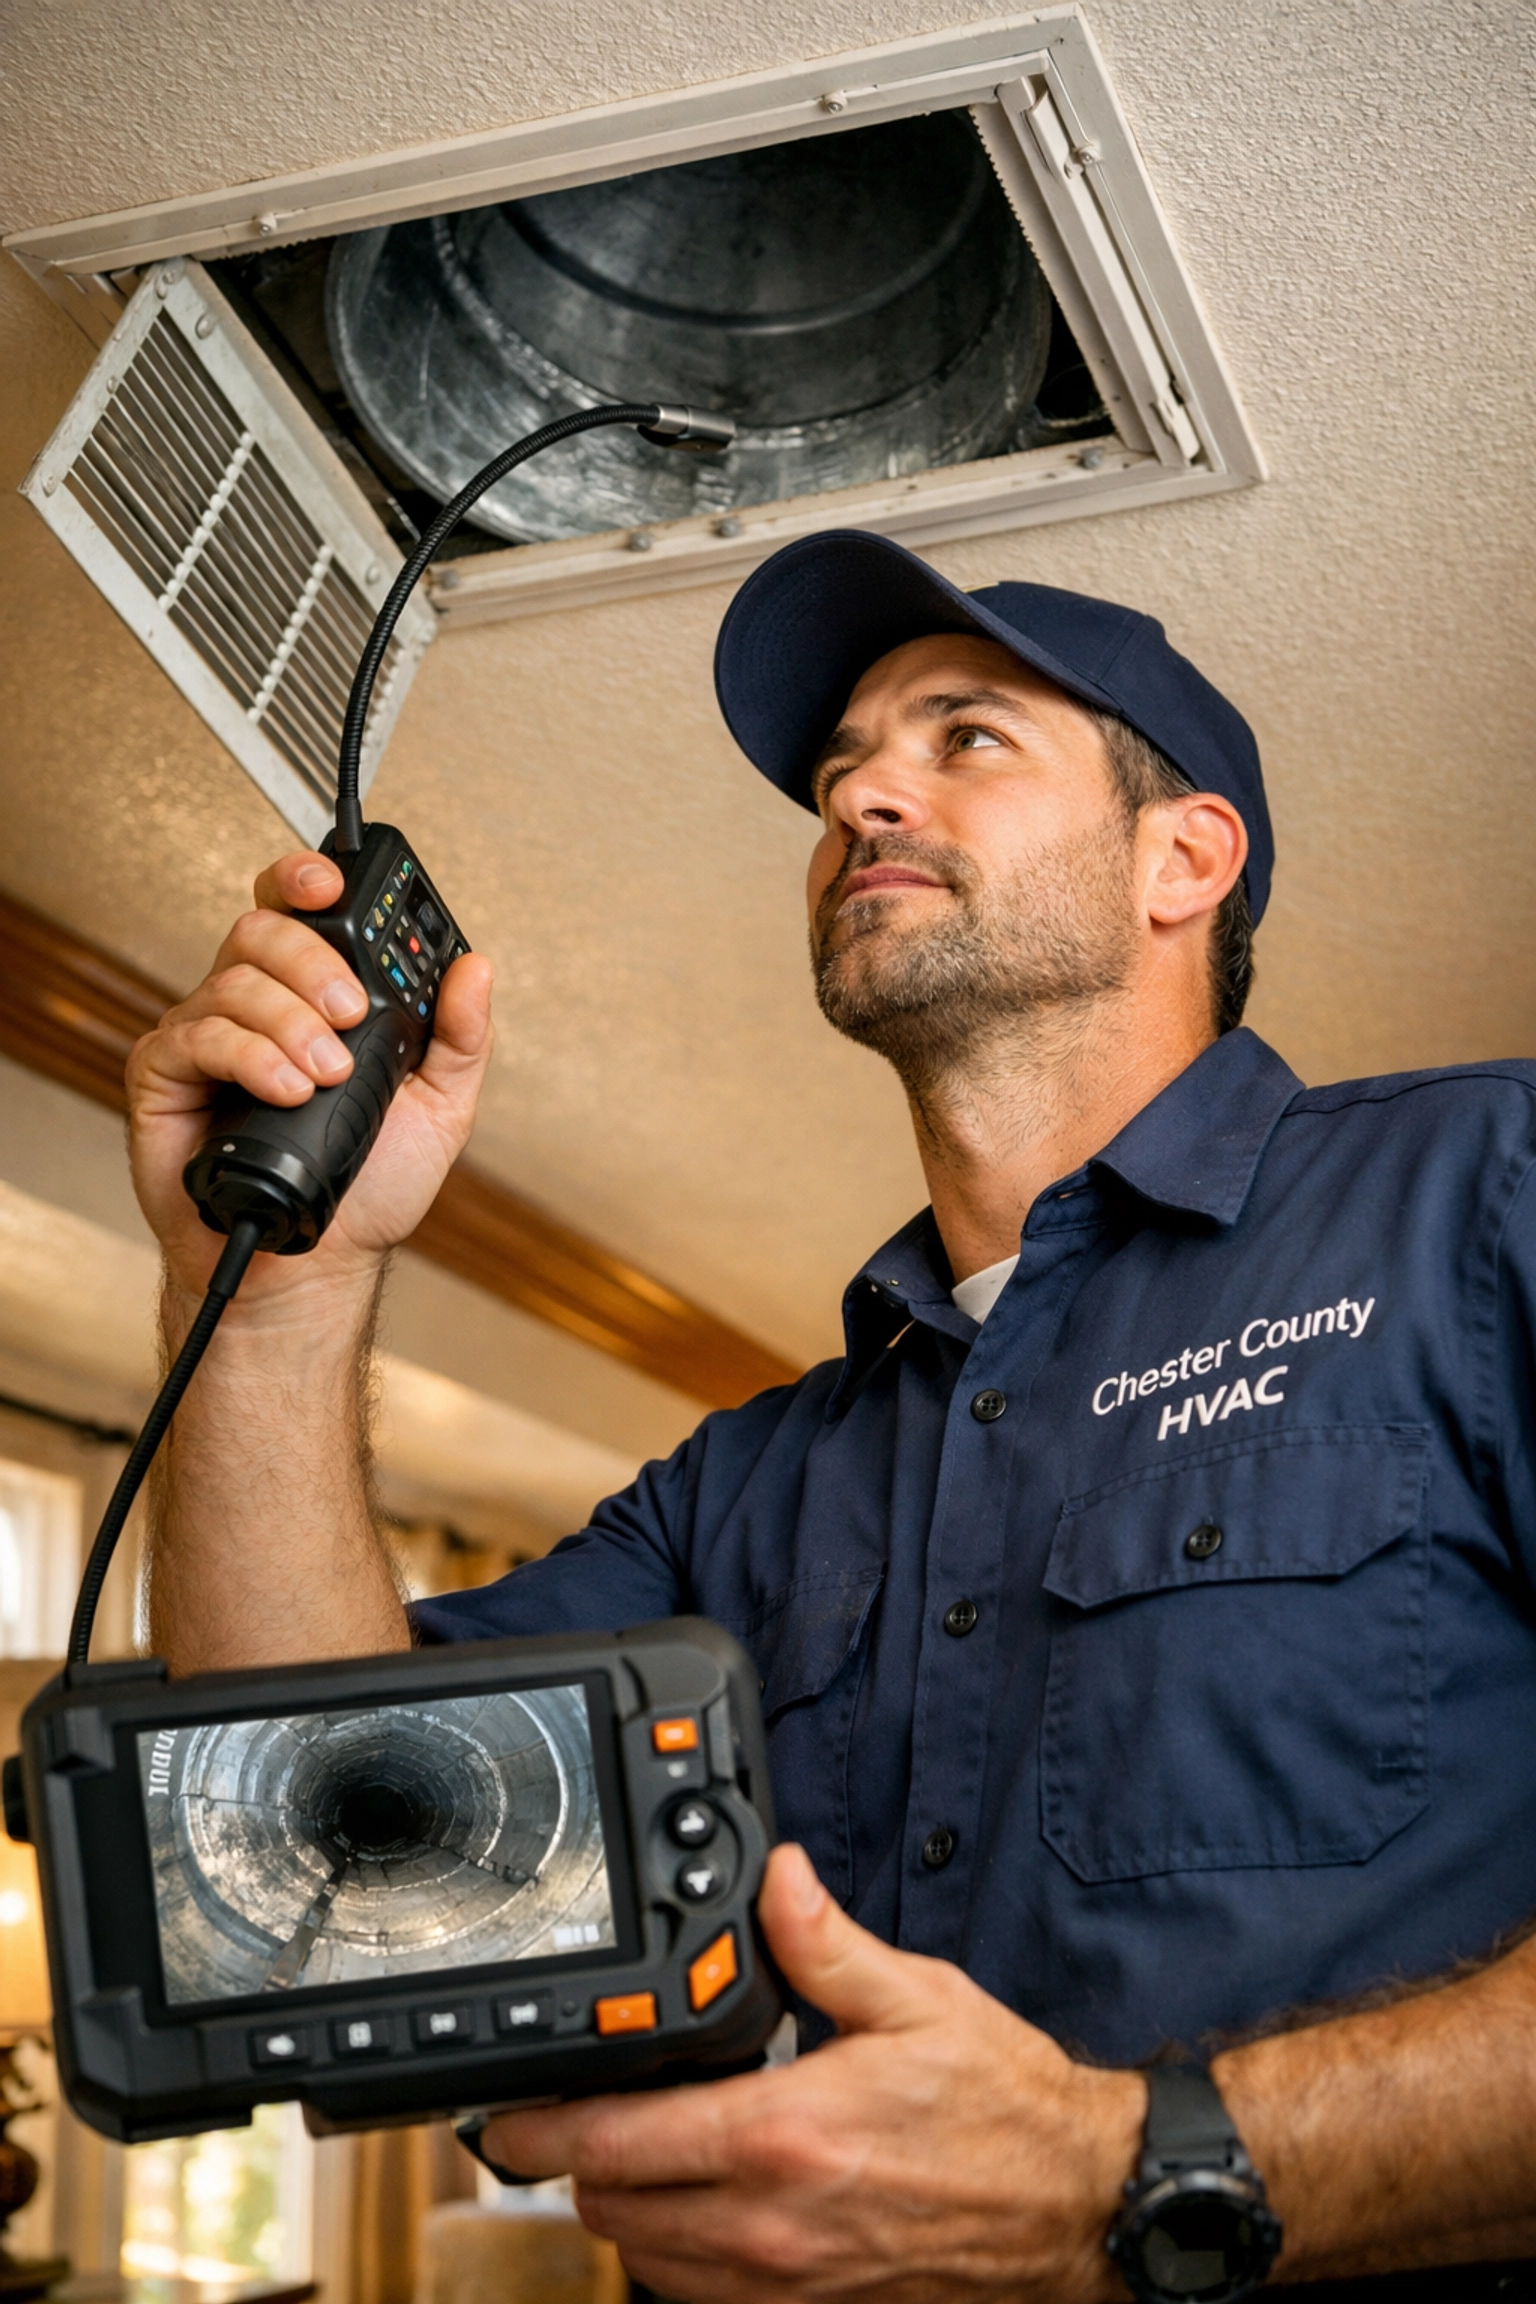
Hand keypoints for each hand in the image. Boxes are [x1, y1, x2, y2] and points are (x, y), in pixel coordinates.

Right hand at [127, 852, 493, 1307]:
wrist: (314, 1264)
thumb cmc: (366, 1190)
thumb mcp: (440, 1109)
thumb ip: (460, 1038)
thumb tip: (476, 969)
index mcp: (314, 998)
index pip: (299, 911)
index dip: (307, 879)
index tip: (333, 884)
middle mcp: (256, 1006)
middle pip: (263, 929)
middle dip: (314, 962)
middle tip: (352, 1015)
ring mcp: (208, 1037)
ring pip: (235, 980)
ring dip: (291, 1022)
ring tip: (326, 1076)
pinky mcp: (167, 1075)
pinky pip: (198, 1035)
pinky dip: (251, 1055)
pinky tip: (286, 1088)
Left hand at [481, 1845, 1144, 2303]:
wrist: (1074, 2206)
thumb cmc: (1003, 2105)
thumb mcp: (917, 1997)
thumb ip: (826, 1940)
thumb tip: (776, 1877)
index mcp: (783, 2136)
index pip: (618, 2142)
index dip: (544, 2126)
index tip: (506, 2108)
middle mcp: (771, 2221)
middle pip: (610, 2211)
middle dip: (571, 2163)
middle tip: (561, 2113)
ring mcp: (787, 2278)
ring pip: (644, 2262)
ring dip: (617, 2209)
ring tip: (619, 2149)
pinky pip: (700, 2295)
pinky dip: (671, 2252)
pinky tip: (690, 2200)